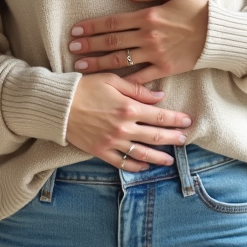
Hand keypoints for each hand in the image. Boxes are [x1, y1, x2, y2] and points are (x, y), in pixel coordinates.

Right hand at [66, 73, 191, 171]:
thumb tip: (160, 96)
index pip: (160, 116)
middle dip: (173, 138)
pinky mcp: (100, 151)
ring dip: (158, 157)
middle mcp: (123, 128)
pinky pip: (122, 163)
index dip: (176, 119)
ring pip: (141, 153)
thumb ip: (137, 89)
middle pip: (155, 136)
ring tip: (170, 160)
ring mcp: (112, 142)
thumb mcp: (112, 80)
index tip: (188, 121)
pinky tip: (144, 167)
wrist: (58, 105)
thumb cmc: (84, 87)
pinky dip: (135, 167)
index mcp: (128, 108)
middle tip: (184, 140)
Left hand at [69, 0, 209, 84]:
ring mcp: (155, 54)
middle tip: (71, 47)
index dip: (93, 26)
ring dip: (98, 63)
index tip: (77, 29)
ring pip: (120, 60)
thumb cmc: (200, 9)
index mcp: (149, 16)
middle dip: (89, 45)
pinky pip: (140, 77)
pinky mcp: (164, 69)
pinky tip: (109, 83)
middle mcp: (148, 36)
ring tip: (81, 65)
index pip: (113, 21)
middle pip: (111, 42)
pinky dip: (124, 81)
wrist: (220, 35)